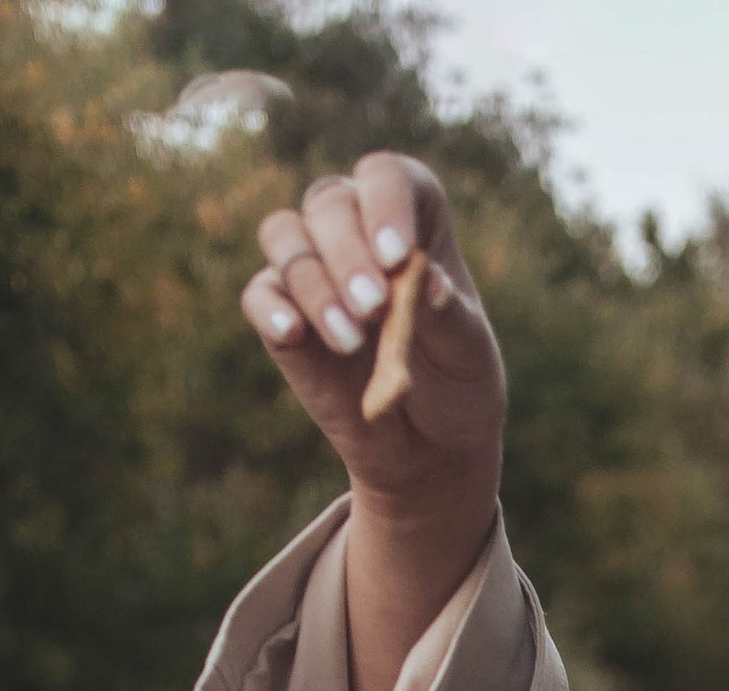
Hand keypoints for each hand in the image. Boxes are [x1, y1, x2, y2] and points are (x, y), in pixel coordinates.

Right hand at [239, 154, 505, 690]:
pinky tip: (295, 342)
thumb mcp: (472, 379)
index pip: (396, 178)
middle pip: (330, 202)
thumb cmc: (463, 414)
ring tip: (342, 340)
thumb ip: (451, 331)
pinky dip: (270, 312)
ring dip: (304, 283)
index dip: (388, 206)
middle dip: (344, 256)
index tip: (400, 266)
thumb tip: (429, 291)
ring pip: (282, 237)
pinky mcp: (282, 326)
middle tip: (370, 319)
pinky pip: (257, 294)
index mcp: (420, 236)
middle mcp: (362, 244)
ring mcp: (314, 282)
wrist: (430, 473)